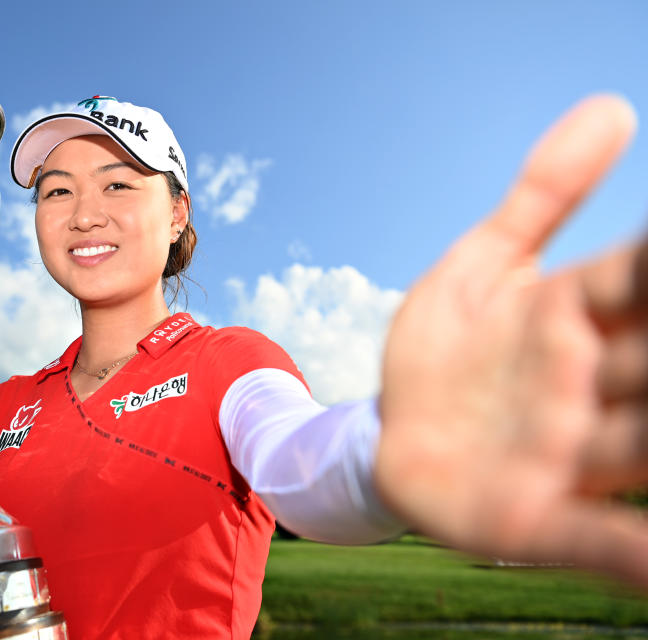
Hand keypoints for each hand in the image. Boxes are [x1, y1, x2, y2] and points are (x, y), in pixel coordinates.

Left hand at [376, 95, 647, 586]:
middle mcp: (586, 385)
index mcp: (574, 315)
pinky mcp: (530, 517)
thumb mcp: (480, 266)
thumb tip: (614, 107)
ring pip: (642, 445)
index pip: (641, 276)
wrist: (388, 431)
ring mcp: (564, 454)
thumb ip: (542, 196)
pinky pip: (595, 540)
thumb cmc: (446, 350)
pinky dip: (634, 555)